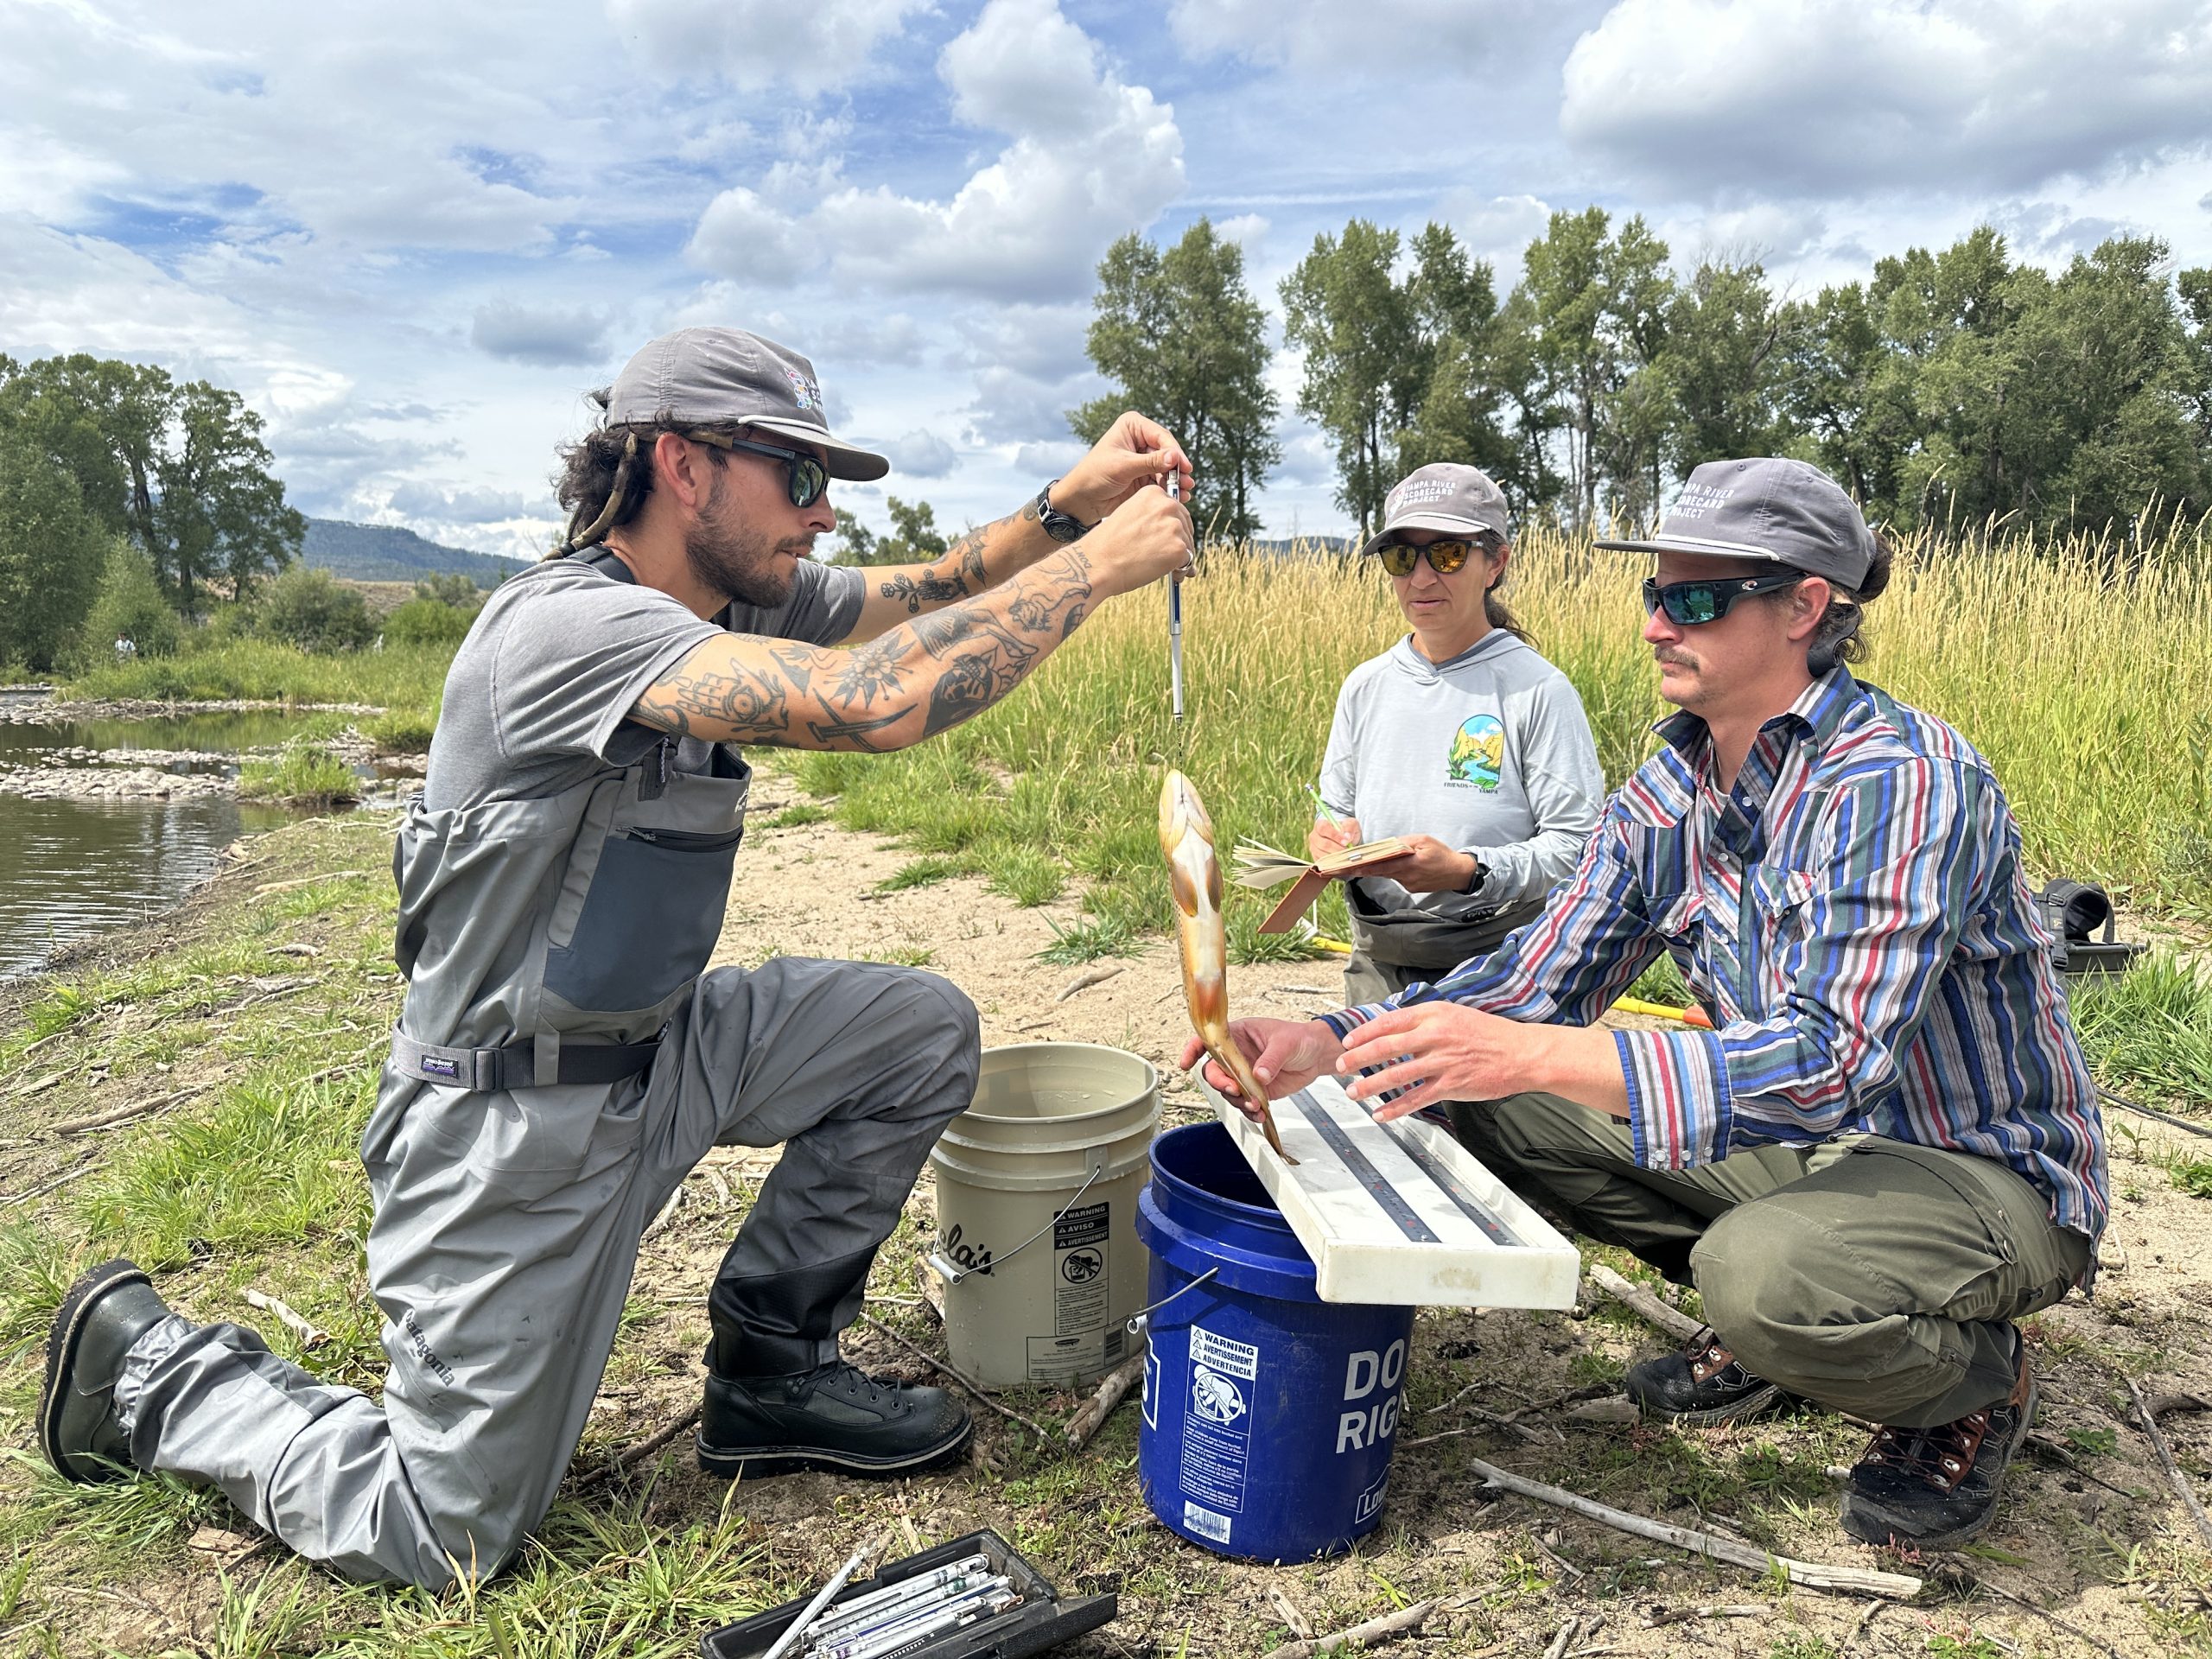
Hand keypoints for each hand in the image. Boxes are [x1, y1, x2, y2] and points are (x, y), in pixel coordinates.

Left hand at [1054, 412, 1193, 524]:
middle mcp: (1140, 439)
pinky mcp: (1145, 475)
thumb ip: (1150, 462)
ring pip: (1168, 468)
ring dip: (1177, 480)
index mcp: (1133, 426)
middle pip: (1168, 452)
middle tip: (1188, 482)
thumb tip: (1175, 458)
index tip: (1184, 467)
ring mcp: (1144, 458)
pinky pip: (1163, 480)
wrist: (1081, 500)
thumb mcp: (1123, 467)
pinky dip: (1170, 488)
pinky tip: (1179, 497)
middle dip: (1178, 468)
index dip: (1175, 452)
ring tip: (1185, 492)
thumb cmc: (1094, 476)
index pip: (1161, 436)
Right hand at [1080, 480, 1193, 596]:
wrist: (1097, 563)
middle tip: (1168, 557)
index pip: (1175, 509)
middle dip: (1180, 542)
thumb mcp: (1129, 517)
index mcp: (1152, 493)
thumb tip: (1175, 535)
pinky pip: (1188, 561)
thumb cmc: (1108, 545)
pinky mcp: (1179, 548)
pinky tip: (1170, 576)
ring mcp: (1174, 526)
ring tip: (1165, 568)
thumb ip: (1152, 519)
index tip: (1166, 539)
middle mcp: (1166, 505)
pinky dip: (1181, 571)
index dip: (1172, 527)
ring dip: (1180, 558)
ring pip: (1188, 544)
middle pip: (1185, 525)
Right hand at [1177, 1018, 1343, 1116]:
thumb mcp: (1286, 1043)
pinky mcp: (1255, 1090)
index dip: (1192, 1050)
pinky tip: (1259, 1114)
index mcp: (1238, 1034)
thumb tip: (1259, 1076)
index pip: (1208, 1039)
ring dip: (1237, 1101)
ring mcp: (1244, 1074)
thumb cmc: (1300, 1038)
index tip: (1186, 1063)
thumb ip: (1271, 1059)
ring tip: (1255, 1105)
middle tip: (1236, 1090)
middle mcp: (1236, 1055)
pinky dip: (1249, 1111)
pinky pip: (1244, 1103)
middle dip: (1221, 1083)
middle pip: (1214, 1071)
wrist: (1317, 1055)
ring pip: (1228, 1091)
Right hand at [1307, 814, 1361, 862]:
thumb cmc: (1346, 830)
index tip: (1346, 841)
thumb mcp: (1351, 824)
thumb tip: (1347, 837)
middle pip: (1324, 844)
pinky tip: (1341, 859)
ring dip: (1337, 856)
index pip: (1323, 828)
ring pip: (1323, 855)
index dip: (1334, 835)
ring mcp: (1313, 848)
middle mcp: (1314, 836)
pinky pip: (1323, 863)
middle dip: (1338, 848)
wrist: (1344, 840)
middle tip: (1348, 850)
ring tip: (1345, 854)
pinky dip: (1334, 862)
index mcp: (1320, 824)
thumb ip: (1349, 827)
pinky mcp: (1316, 858)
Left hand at [1334, 1003, 1540, 1119]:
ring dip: (1370, 1085)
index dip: (1364, 1033)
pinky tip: (1380, 1114)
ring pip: (1397, 1075)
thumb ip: (1425, 1022)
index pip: (1389, 1021)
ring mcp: (1443, 1062)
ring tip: (1353, 1093)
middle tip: (1340, 1067)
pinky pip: (1416, 1098)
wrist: (1521, 1053)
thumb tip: (1395, 1030)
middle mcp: (1435, 1035)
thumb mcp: (1454, 1015)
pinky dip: (1395, 1108)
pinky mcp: (1452, 1085)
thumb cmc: (1488, 1034)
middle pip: (1386, 1047)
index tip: (1346, 1042)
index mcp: (1434, 1014)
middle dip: (1358, 1059)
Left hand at [1359, 834, 1478, 893]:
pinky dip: (1396, 871)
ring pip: (1391, 875)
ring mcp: (1409, 885)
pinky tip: (1402, 865)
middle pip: (1383, 871)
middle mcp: (1408, 877)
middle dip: (1368, 868)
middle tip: (1352, 865)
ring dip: (1383, 868)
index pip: (1385, 866)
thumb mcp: (1425, 840)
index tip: (1354, 867)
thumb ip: (1405, 842)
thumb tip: (1390, 845)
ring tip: (1376, 861)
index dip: (1368, 867)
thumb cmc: (1441, 854)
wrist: (1457, 873)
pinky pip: (1398, 878)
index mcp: (1411, 864)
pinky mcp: (1411, 889)